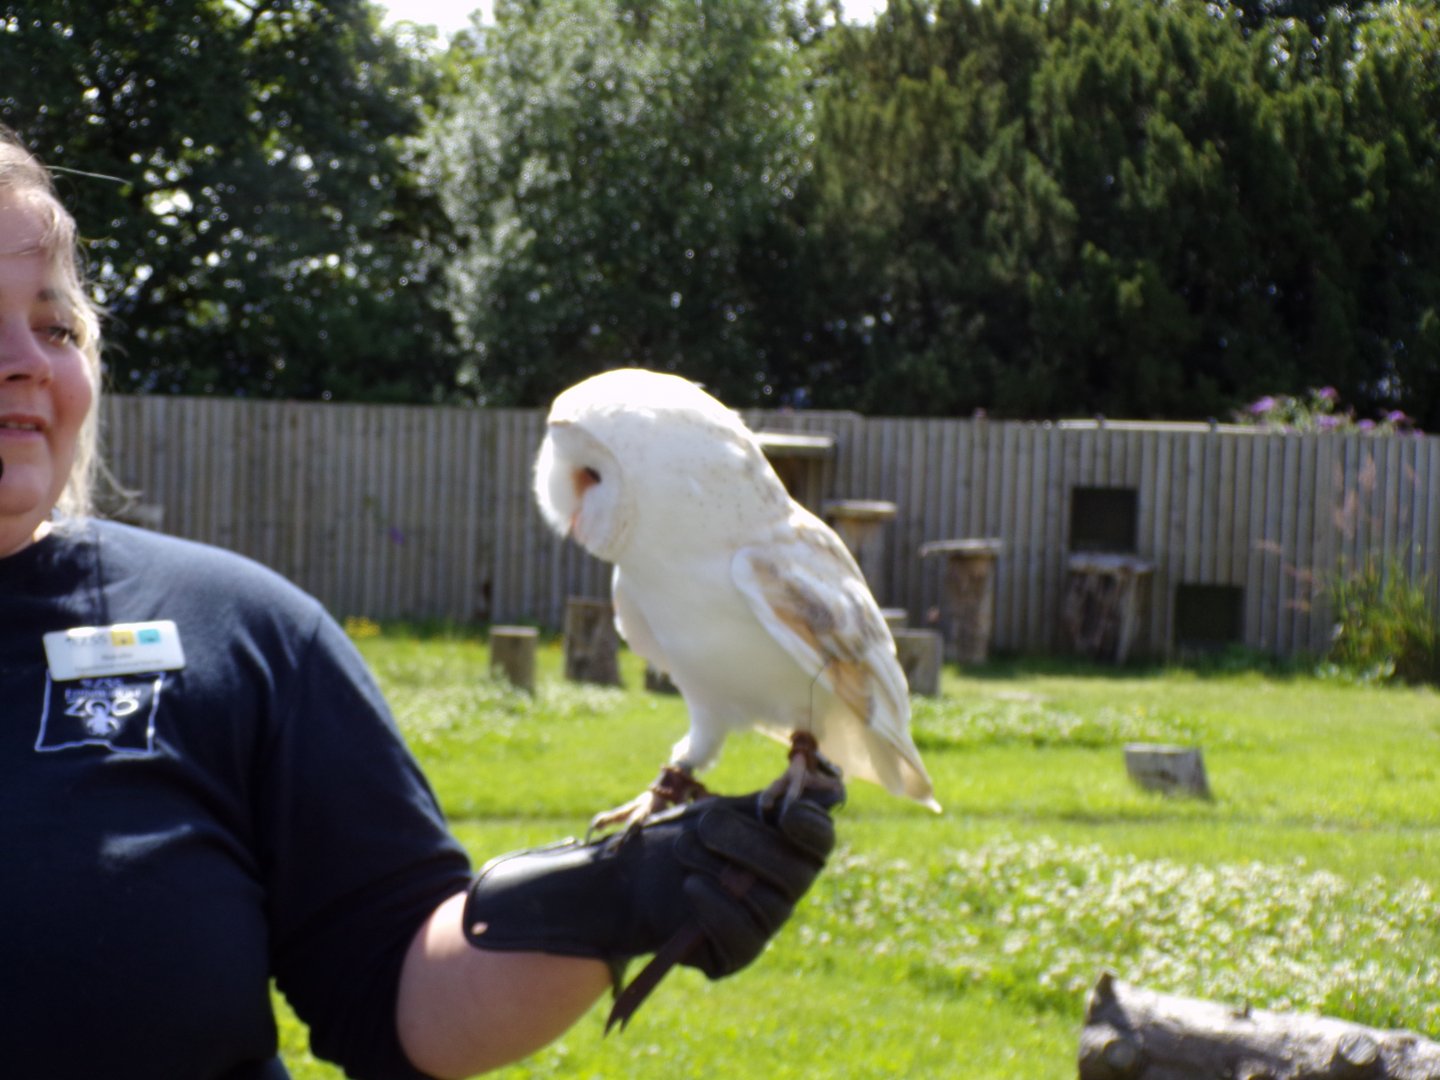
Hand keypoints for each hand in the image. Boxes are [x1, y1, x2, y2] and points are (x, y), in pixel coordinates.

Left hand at [462, 785, 839, 1024]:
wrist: (627, 882)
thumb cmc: (679, 838)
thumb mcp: (719, 812)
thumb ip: (766, 803)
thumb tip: (821, 783)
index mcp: (788, 849)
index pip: (821, 840)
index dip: (811, 826)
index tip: (783, 811)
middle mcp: (784, 890)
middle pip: (796, 871)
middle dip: (749, 843)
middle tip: (706, 825)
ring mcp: (762, 924)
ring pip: (767, 903)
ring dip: (720, 868)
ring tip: (684, 848)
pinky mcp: (735, 954)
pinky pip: (741, 938)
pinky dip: (716, 909)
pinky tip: (691, 887)